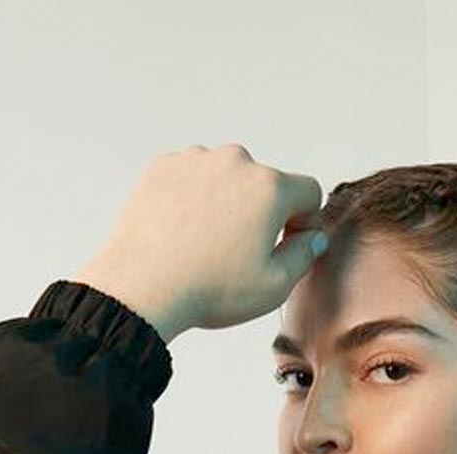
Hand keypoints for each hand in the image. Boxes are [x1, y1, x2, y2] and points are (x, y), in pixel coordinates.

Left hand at [73, 144, 327, 341]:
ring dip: (226, 201)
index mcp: (270, 188)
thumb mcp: (274, 287)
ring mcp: (196, 160)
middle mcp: (235, 162)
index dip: (304, 220)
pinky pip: (191, 177)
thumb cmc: (209, 290)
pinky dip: (192, 198)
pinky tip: (184, 232)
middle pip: (265, 182)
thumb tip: (313, 237)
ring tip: (207, 243)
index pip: (308, 191)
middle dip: (261, 211)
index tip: (287, 242)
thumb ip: (305, 255)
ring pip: (226, 177)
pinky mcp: (164, 167)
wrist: (142, 287)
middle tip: (240, 251)